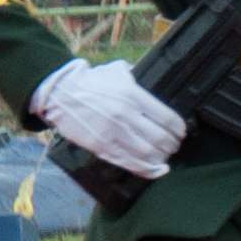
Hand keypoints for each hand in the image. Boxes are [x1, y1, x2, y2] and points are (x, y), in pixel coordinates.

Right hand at [35, 57, 186, 176]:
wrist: (59, 93)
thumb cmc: (90, 81)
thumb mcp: (118, 71)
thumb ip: (138, 76)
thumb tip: (155, 79)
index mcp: (133, 96)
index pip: (167, 118)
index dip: (179, 129)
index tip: (181, 132)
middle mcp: (126, 116)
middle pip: (161, 138)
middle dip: (172, 145)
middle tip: (174, 146)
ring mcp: (113, 133)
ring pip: (148, 153)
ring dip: (161, 158)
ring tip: (164, 157)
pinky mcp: (101, 146)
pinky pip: (129, 162)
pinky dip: (146, 169)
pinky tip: (155, 169)